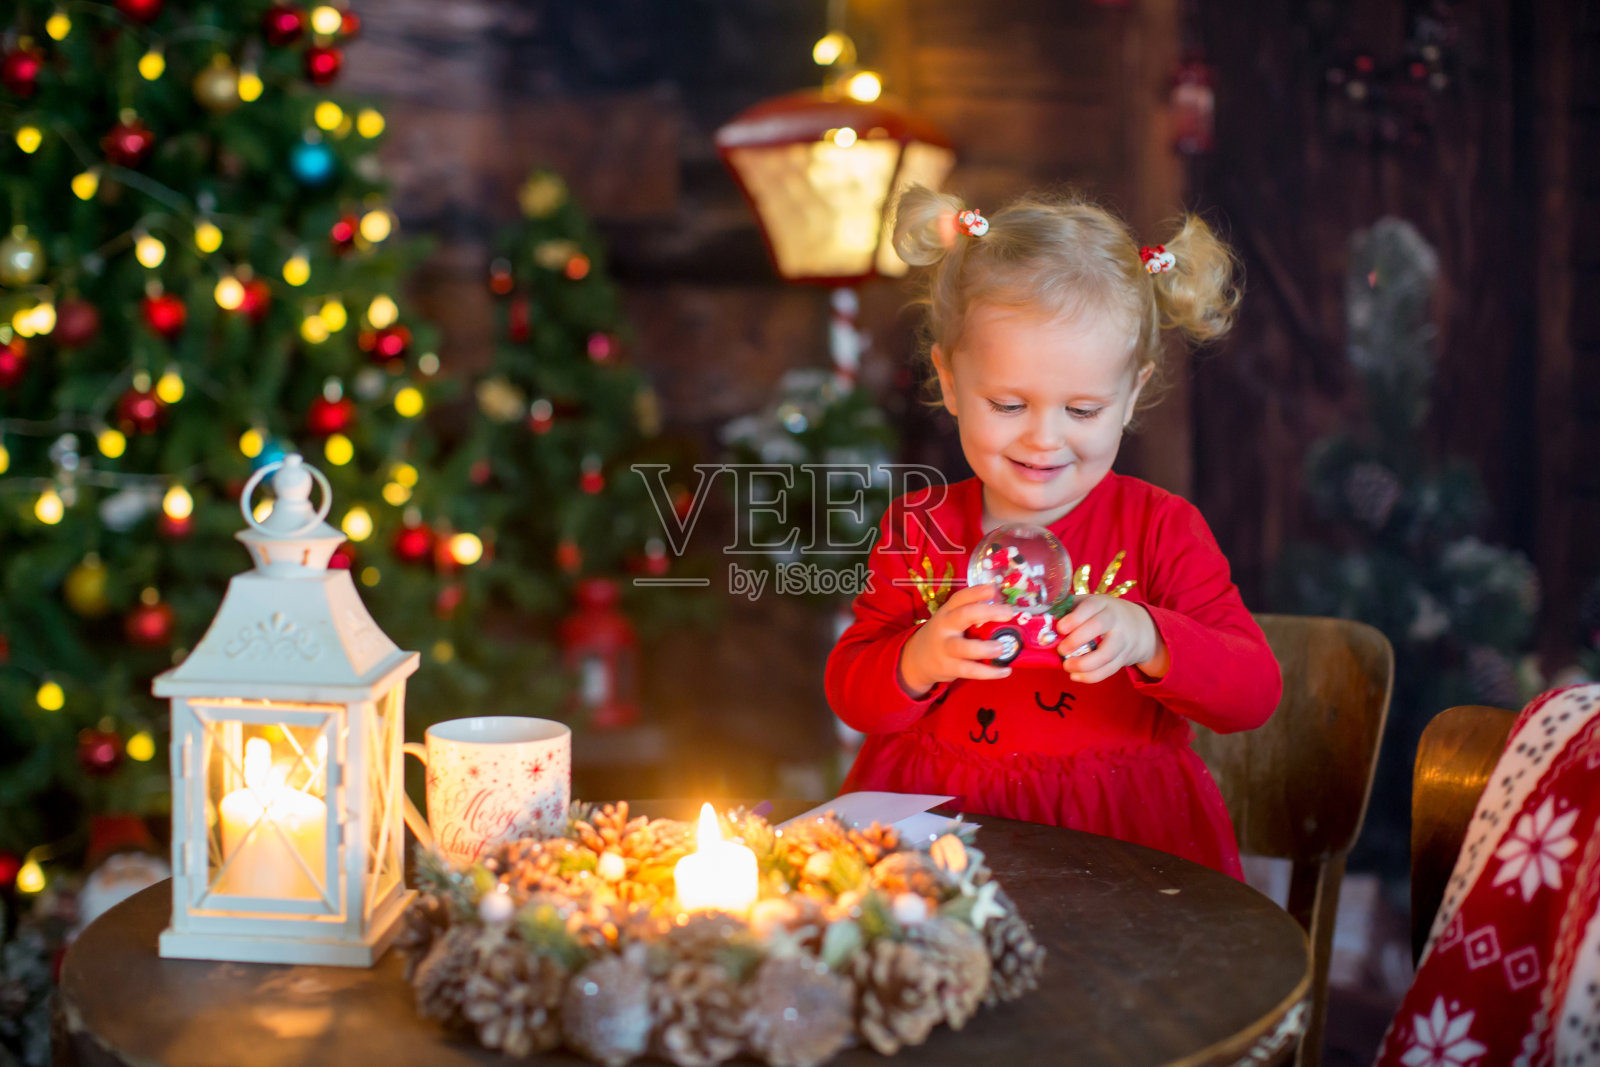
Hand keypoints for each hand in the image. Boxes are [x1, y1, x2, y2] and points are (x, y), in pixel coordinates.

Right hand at [898, 584, 1019, 697]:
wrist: (918, 659)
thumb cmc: (944, 635)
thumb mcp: (950, 620)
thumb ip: (972, 614)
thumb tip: (1005, 610)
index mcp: (947, 611)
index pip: (960, 597)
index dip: (977, 592)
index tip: (993, 589)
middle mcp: (945, 627)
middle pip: (963, 615)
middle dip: (987, 612)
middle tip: (1008, 613)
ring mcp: (945, 648)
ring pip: (963, 647)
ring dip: (985, 648)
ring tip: (1001, 648)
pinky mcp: (949, 667)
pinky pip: (970, 670)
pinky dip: (990, 672)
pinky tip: (1006, 670)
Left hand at [1055, 595, 1169, 683]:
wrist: (1141, 626)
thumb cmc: (1105, 613)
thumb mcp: (1092, 604)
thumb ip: (1071, 609)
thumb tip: (1044, 619)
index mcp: (1103, 603)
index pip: (1090, 606)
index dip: (1074, 617)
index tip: (1060, 628)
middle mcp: (1115, 619)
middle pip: (1098, 627)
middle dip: (1076, 640)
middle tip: (1061, 650)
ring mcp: (1122, 640)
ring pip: (1106, 654)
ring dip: (1084, 664)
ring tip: (1067, 666)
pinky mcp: (1124, 658)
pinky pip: (1109, 670)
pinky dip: (1091, 676)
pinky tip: (1075, 676)